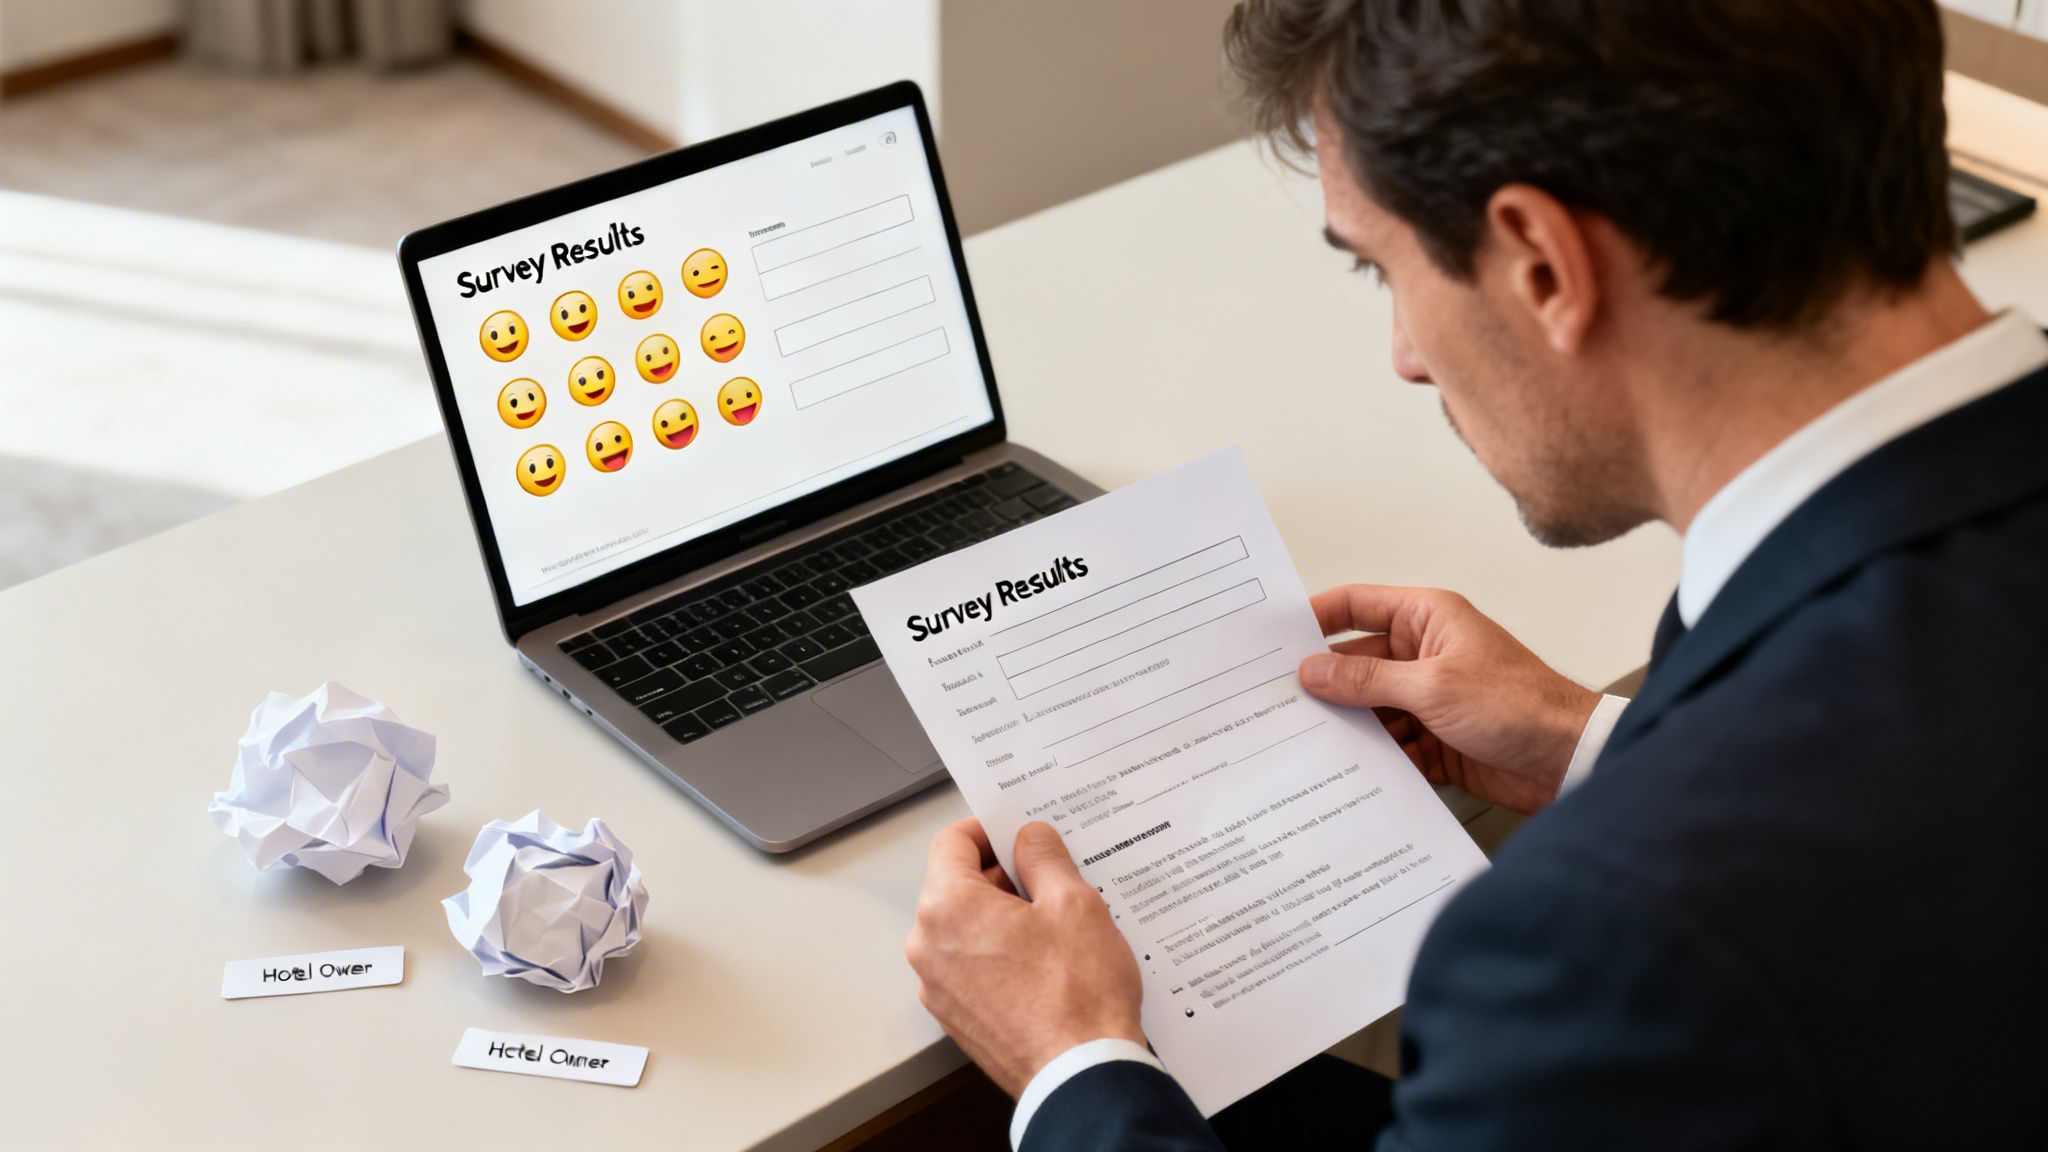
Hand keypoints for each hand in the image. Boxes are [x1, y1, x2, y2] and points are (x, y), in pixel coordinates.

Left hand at [905, 818, 1144, 1096]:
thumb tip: (1030, 837)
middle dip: (1002, 876)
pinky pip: (972, 967)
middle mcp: (929, 947)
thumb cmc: (1077, 993)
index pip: (951, 842)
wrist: (1080, 1077)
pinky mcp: (958, 1019)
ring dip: (1003, 917)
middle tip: (1051, 878)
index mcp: (947, 908)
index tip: (1018, 834)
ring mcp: (939, 988)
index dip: (988, 829)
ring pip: (965, 929)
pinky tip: (1047, 962)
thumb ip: (1044, 857)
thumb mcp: (1073, 902)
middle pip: (956, 886)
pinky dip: (1001, 954)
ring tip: (1057, 925)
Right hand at [1299, 585, 1598, 813]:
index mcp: (1428, 618)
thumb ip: (1367, 679)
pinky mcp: (1437, 740)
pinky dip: (1374, 759)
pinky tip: (1349, 772)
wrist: (1571, 761)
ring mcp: (1430, 699)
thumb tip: (1314, 670)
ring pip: (1370, 708)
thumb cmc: (1521, 705)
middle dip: (1324, 683)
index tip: (1275, 637)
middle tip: (1279, 701)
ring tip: (1306, 742)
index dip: (1315, 617)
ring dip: (1348, 726)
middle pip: (1357, 662)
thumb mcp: (1432, 687)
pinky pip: (1391, 746)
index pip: (1357, 606)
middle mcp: (1426, 654)